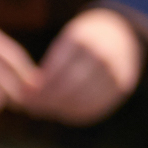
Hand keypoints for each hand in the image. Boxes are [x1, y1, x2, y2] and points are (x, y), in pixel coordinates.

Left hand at [20, 8, 143, 125]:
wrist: (122, 34)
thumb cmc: (83, 41)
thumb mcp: (66, 42)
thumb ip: (50, 66)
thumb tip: (26, 94)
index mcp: (82, 41)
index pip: (56, 71)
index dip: (39, 87)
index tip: (24, 95)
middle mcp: (101, 56)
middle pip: (69, 87)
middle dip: (48, 100)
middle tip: (32, 107)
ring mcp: (115, 72)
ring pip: (83, 100)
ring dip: (61, 109)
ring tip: (45, 110)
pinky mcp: (123, 86)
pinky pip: (98, 106)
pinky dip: (78, 113)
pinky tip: (64, 112)